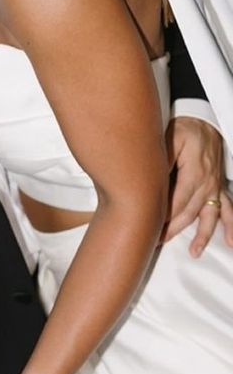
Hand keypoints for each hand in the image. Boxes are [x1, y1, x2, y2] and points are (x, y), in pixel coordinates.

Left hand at [163, 117, 232, 254]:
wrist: (203, 121)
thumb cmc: (184, 129)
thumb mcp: (169, 139)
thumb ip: (161, 162)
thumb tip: (149, 184)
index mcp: (195, 171)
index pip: (178, 201)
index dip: (165, 217)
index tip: (150, 228)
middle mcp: (208, 182)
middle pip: (190, 212)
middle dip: (174, 229)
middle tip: (156, 242)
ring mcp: (215, 187)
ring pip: (209, 216)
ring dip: (203, 235)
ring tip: (194, 252)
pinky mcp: (218, 188)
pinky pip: (229, 209)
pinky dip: (231, 226)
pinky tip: (231, 241)